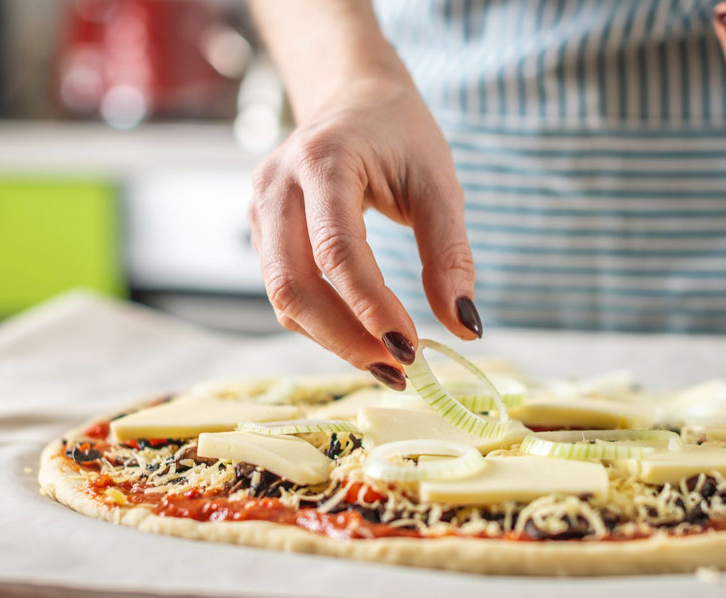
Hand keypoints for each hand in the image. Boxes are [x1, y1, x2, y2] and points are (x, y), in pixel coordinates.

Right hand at [249, 76, 479, 388]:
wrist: (354, 99)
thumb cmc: (401, 136)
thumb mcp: (440, 185)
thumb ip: (451, 256)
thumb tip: (464, 328)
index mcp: (323, 160)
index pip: (338, 250)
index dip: (370, 306)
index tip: (410, 348)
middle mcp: (277, 185)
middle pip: (294, 284)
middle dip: (345, 338)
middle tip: (399, 370)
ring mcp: (260, 209)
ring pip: (283, 297)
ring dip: (333, 340)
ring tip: (388, 363)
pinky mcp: (262, 231)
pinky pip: (285, 291)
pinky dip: (323, 324)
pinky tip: (364, 337)